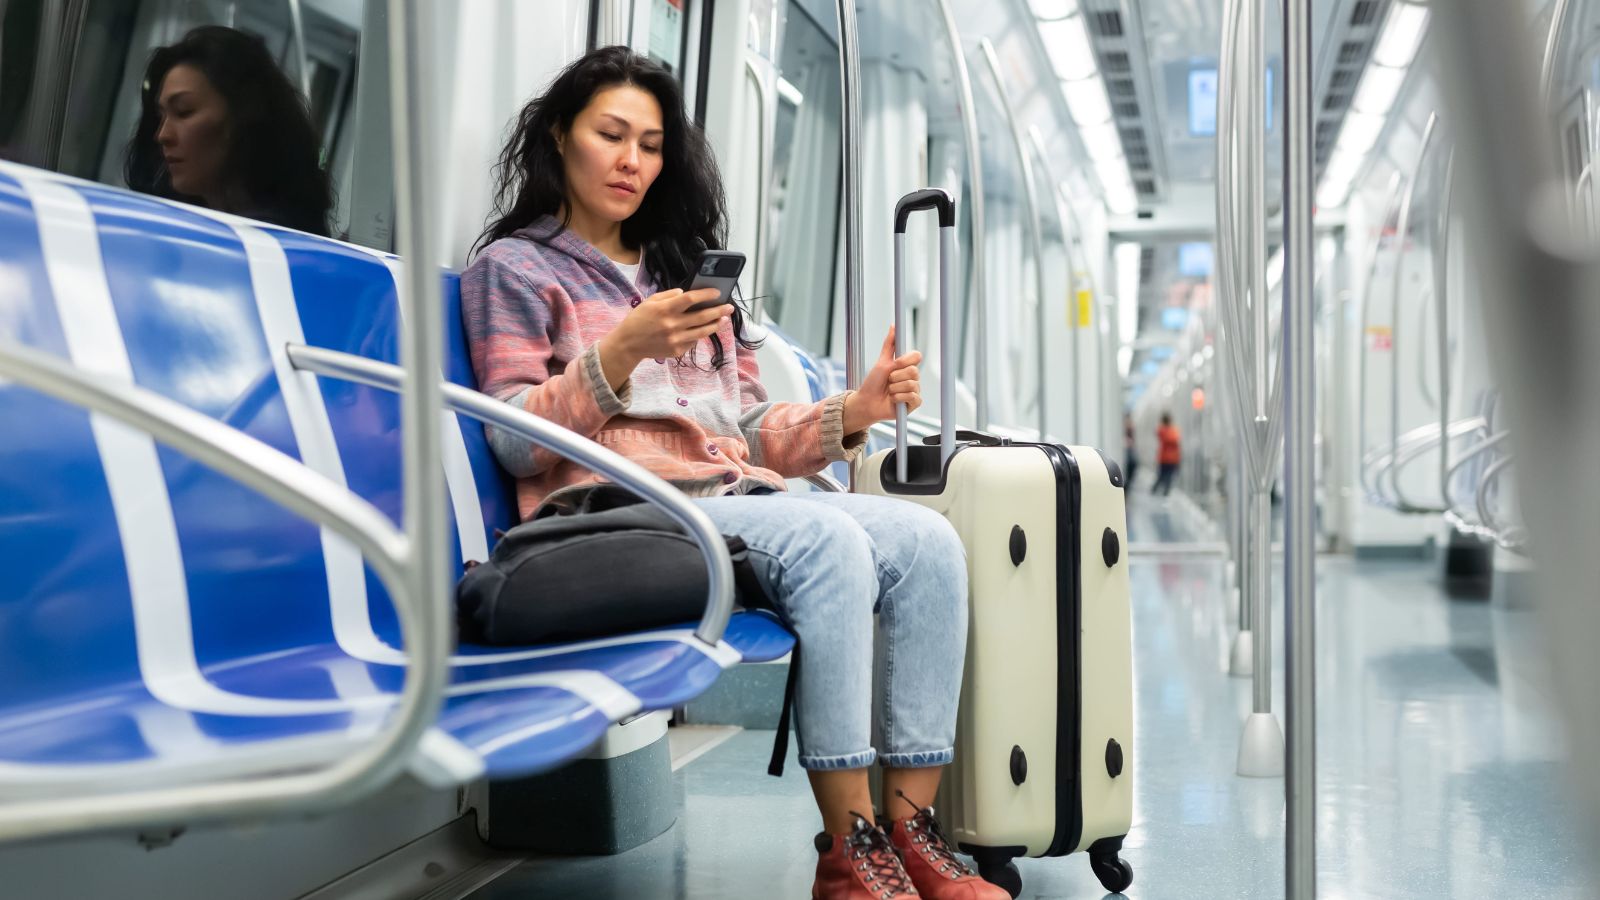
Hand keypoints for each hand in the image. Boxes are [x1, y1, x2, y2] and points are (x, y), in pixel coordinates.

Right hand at [596, 288, 730, 389]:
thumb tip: (686, 293)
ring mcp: (675, 340)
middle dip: (719, 310)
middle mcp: (672, 325)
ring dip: (716, 325)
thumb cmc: (639, 319)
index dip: (706, 294)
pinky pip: (693, 342)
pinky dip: (699, 335)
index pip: (691, 299)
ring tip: (724, 319)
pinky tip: (703, 330)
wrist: (628, 344)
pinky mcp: (677, 351)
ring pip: (703, 332)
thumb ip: (669, 296)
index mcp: (665, 309)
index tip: (717, 292)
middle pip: (702, 316)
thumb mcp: (650, 301)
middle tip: (730, 307)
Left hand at [843, 327, 921, 434]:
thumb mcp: (881, 361)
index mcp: (906, 367)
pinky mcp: (913, 404)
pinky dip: (899, 398)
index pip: (917, 356)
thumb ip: (890, 344)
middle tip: (888, 381)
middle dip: (895, 376)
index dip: (905, 360)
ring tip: (889, 391)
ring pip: (912, 384)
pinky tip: (893, 400)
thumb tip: (894, 326)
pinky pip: (913, 397)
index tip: (895, 364)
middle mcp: (912, 378)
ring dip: (895, 388)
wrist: (866, 402)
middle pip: (914, 371)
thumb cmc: (873, 383)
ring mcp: (913, 390)